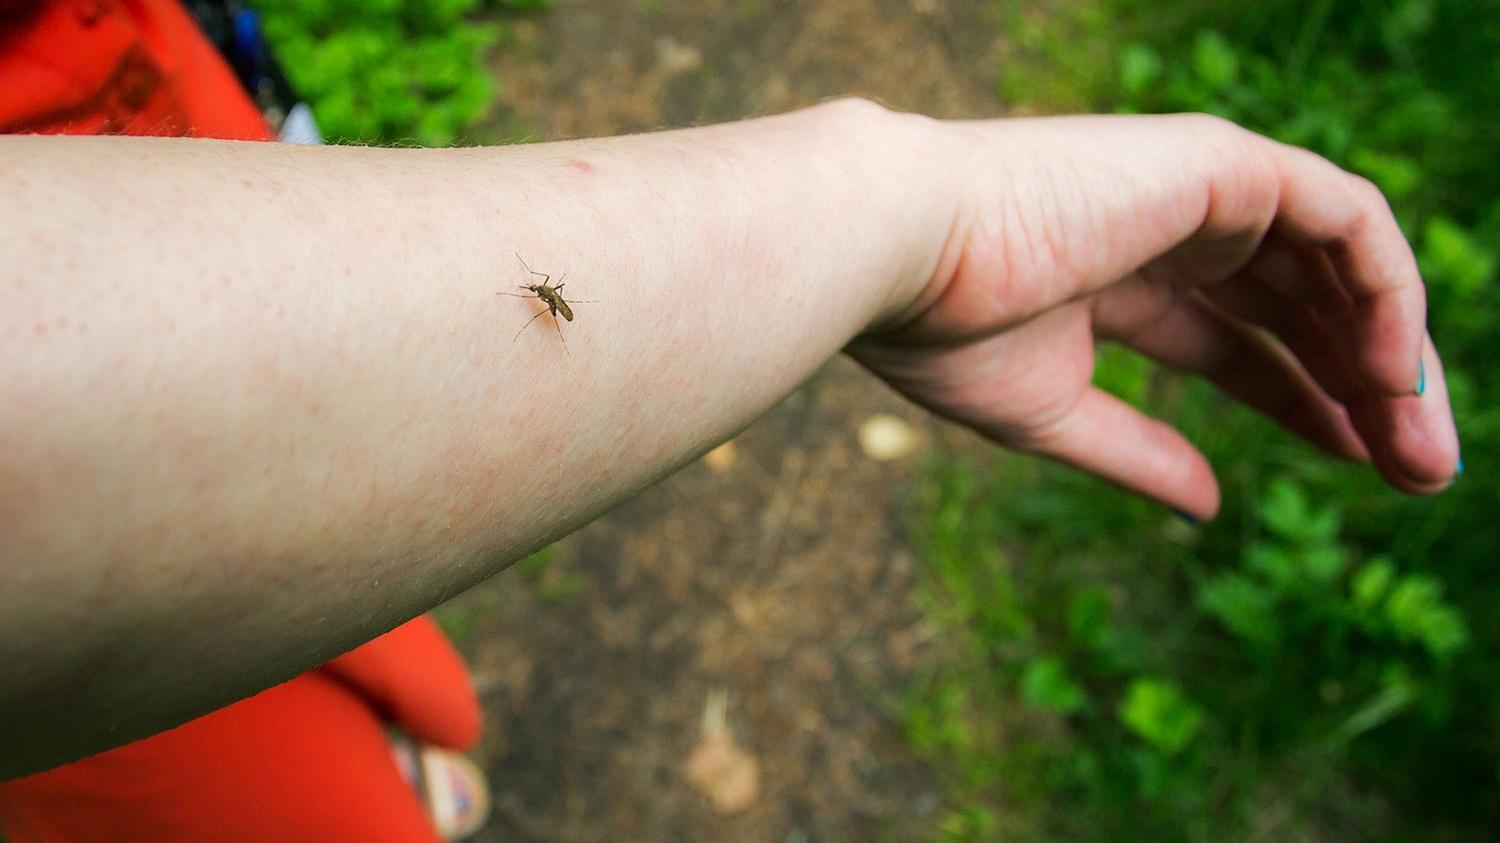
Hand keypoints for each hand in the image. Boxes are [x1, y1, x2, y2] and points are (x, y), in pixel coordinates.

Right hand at [851, 113, 1459, 518]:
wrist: (898, 251)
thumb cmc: (943, 331)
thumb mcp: (1054, 414)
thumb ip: (1141, 452)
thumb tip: (1211, 506)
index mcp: (1124, 280)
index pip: (1244, 342)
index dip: (1305, 400)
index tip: (1362, 460)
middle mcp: (1174, 229)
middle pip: (1302, 308)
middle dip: (1365, 387)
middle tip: (1419, 473)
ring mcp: (1201, 190)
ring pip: (1338, 264)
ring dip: (1391, 351)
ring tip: (1417, 441)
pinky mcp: (1223, 164)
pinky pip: (1347, 218)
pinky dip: (1388, 288)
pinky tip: (1393, 373)